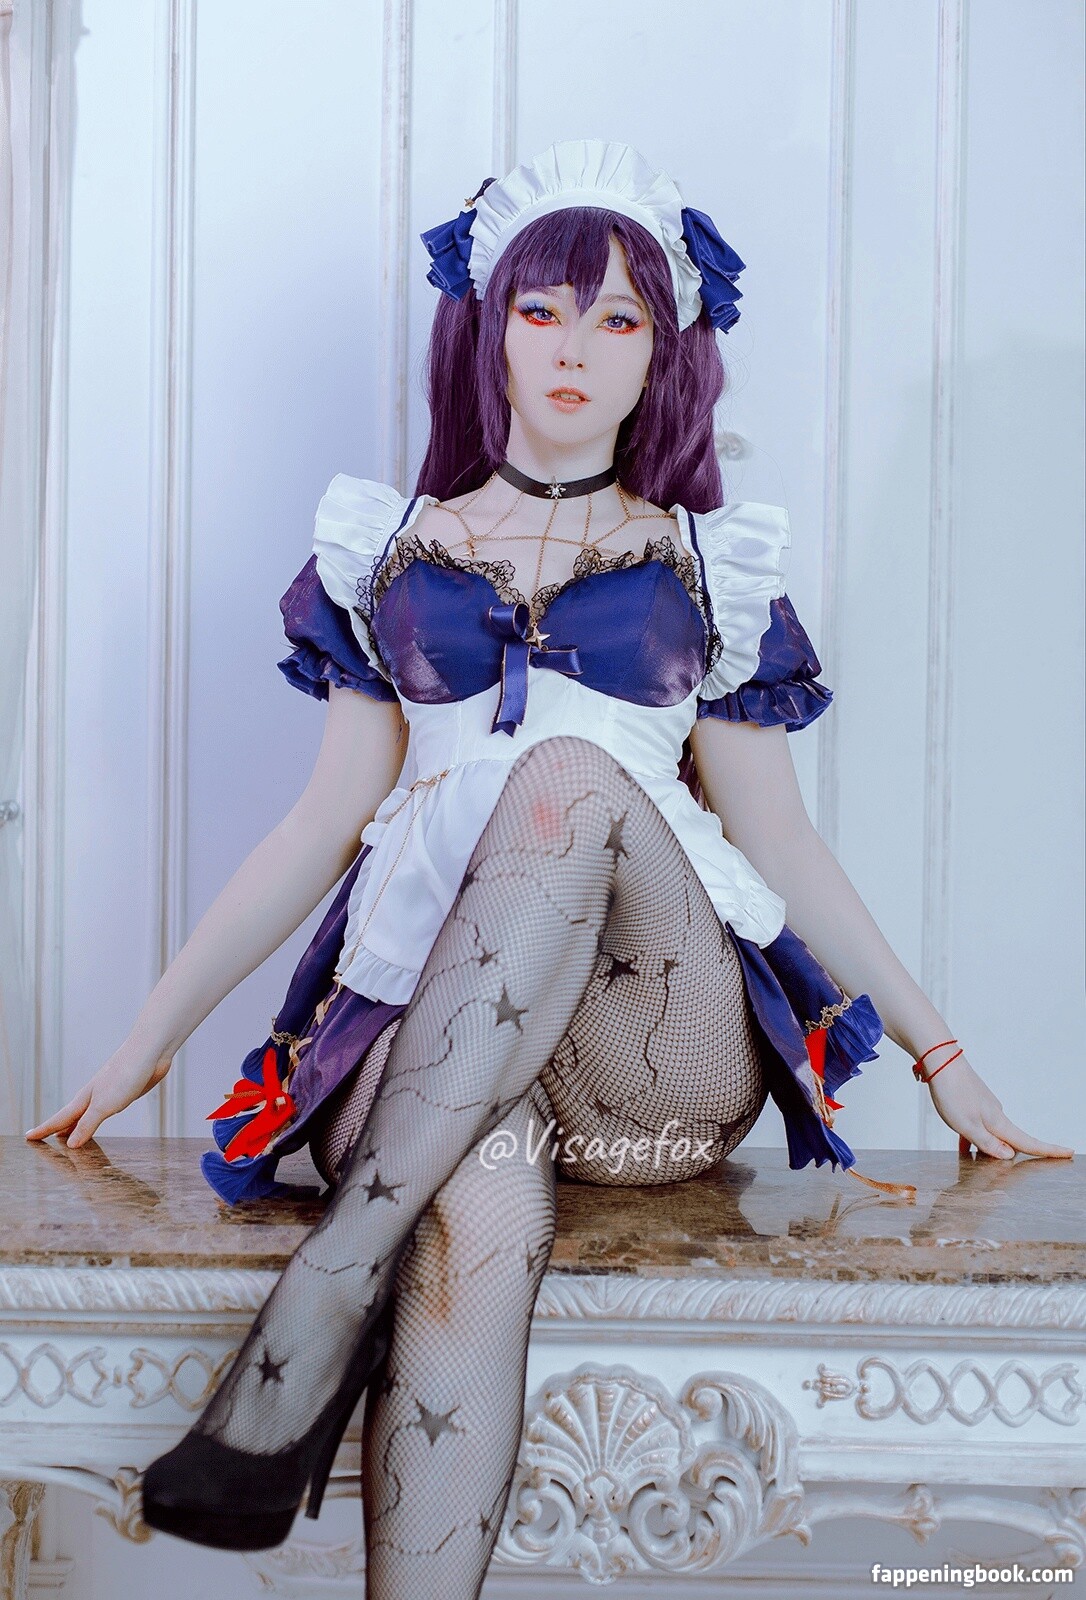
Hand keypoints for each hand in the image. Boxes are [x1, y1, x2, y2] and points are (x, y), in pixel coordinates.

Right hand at [24, 1047, 171, 1148]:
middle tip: (41, 1138)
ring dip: (74, 1125)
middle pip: (70, 1116)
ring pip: (85, 1114)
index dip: (44, 1129)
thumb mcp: (104, 1105)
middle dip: (56, 1128)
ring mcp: (107, 1093)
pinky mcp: (123, 1092)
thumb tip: (69, 1144)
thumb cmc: (125, 1074)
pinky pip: (102, 1111)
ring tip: (65, 1135)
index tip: (29, 1137)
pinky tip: (98, 1119)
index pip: (60, 1119)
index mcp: (84, 1099)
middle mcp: (92, 1096)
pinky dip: (94, 1120)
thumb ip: (87, 1124)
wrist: (150, 1052)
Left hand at [925, 1053, 1073, 1159]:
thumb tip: (1010, 1155)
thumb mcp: (967, 1126)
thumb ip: (988, 1143)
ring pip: (991, 1134)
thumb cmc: (953, 1093)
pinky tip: (963, 1145)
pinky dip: (972, 1137)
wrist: (941, 1061)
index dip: (1049, 1150)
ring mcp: (984, 1107)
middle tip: (998, 1169)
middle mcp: (995, 1114)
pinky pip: (976, 1125)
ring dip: (987, 1147)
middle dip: (1010, 1155)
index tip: (1069, 1152)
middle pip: (1010, 1140)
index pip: (1027, 1142)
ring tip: (974, 1159)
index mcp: (998, 1123)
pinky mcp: (972, 1102)